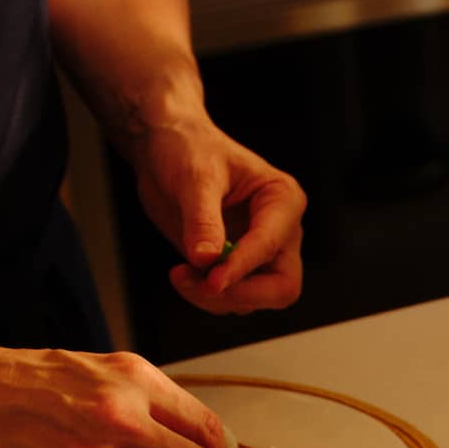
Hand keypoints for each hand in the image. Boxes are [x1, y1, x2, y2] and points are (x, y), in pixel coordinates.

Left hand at [131, 117, 305, 315]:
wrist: (165, 148)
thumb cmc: (188, 148)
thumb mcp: (195, 178)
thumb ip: (202, 220)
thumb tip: (207, 259)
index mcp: (283, 200)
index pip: (271, 245)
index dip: (242, 266)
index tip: (212, 280)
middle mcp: (280, 232)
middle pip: (281, 286)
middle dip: (241, 293)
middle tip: (202, 286)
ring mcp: (261, 254)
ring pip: (255, 299)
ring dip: (217, 297)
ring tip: (181, 275)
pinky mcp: (237, 267)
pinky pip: (231, 298)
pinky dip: (206, 296)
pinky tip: (184, 275)